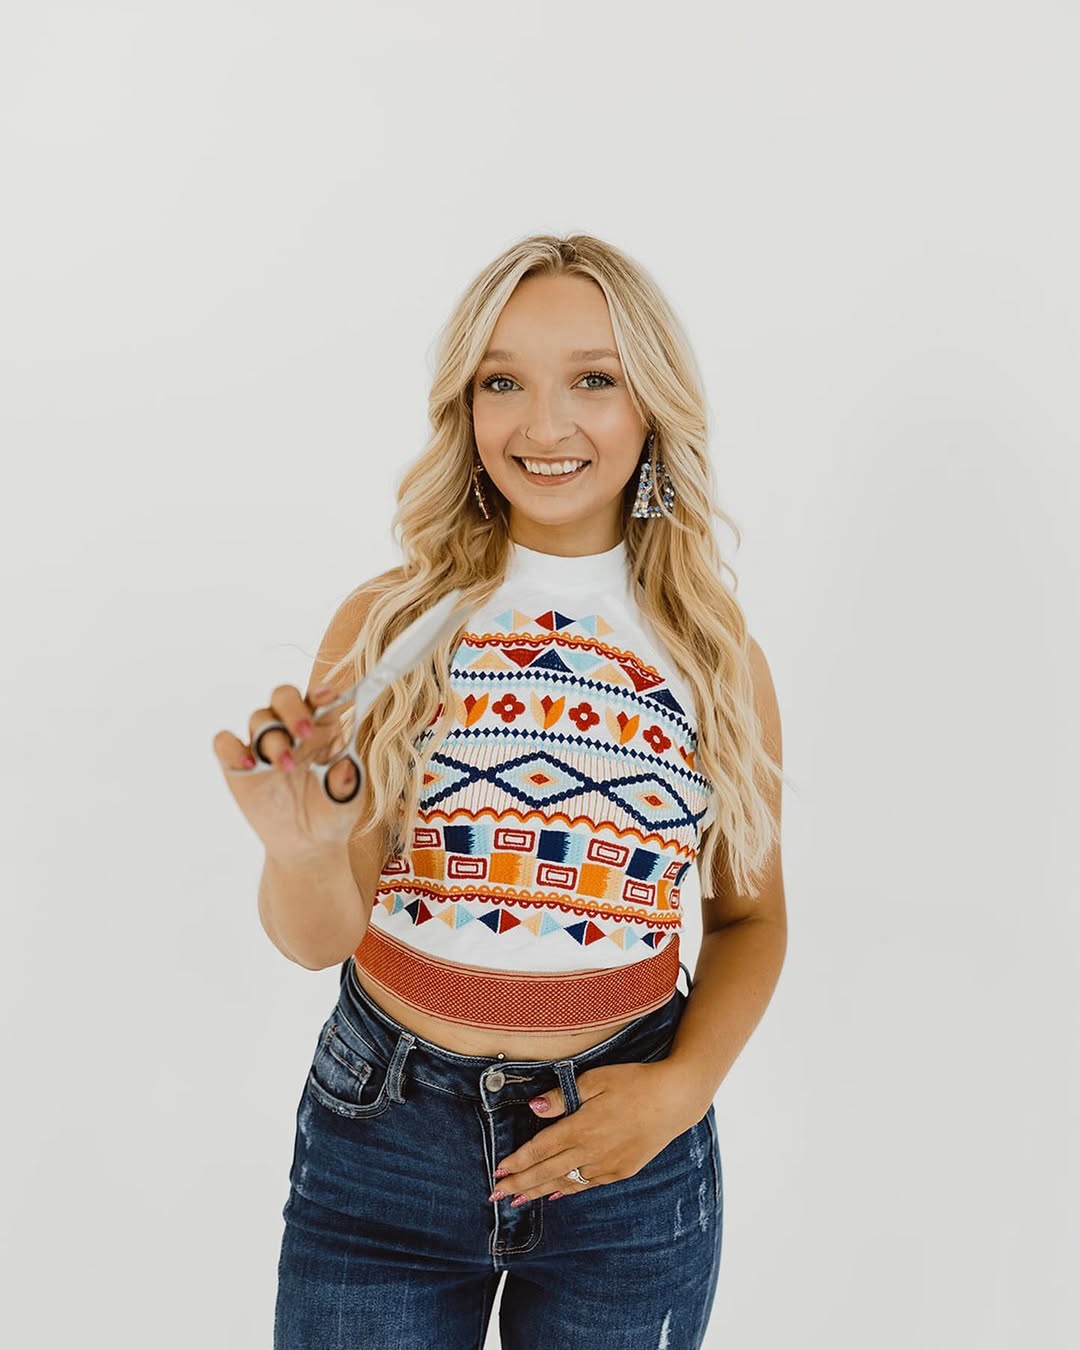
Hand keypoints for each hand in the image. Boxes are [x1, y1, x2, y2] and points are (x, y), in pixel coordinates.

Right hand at [212, 680, 369, 860]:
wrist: (306, 845)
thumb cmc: (332, 812)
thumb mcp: (347, 801)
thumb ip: (347, 783)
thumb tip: (344, 767)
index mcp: (323, 728)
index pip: (319, 698)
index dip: (322, 692)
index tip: (327, 696)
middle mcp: (291, 729)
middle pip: (283, 696)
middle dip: (292, 708)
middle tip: (304, 733)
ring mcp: (263, 744)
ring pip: (259, 718)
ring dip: (273, 738)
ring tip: (286, 766)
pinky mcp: (237, 764)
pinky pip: (224, 742)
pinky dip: (232, 748)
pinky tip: (248, 765)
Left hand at [488, 1060, 700, 1204]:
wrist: (675, 1100)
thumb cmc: (634, 1082)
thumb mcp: (596, 1079)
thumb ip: (562, 1096)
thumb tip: (534, 1109)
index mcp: (581, 1127)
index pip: (540, 1149)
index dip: (517, 1162)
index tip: (498, 1171)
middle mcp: (590, 1151)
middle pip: (547, 1172)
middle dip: (519, 1185)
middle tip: (496, 1196)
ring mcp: (607, 1165)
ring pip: (565, 1183)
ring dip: (539, 1192)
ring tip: (518, 1201)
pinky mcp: (621, 1170)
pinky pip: (587, 1185)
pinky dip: (568, 1191)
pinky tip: (556, 1195)